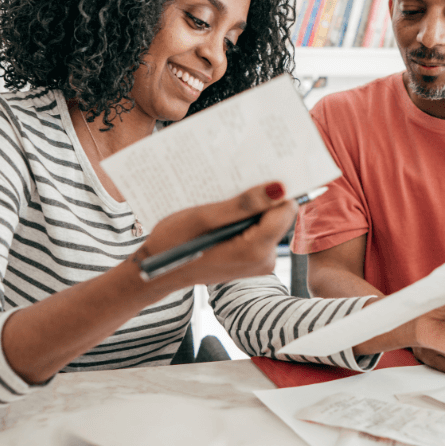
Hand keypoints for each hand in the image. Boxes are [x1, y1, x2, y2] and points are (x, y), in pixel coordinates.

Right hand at [135, 181, 296, 287]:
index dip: (275, 190)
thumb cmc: (174, 243)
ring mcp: (259, 262)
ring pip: (267, 222)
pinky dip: (244, 220)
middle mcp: (264, 260)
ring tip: (224, 202)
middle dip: (260, 200)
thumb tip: (279, 189)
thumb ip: (243, 204)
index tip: (258, 174)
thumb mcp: (204, 217)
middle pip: (278, 216)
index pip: (285, 209)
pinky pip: (258, 232)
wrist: (158, 271)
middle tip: (234, 188)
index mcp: (255, 250)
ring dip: (249, 209)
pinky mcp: (252, 260)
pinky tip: (224, 215)